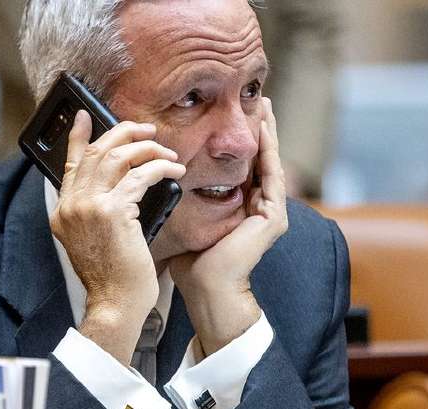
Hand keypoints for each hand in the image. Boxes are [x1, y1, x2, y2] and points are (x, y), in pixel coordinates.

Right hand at [51, 111, 186, 363]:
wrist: (115, 304)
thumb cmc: (113, 278)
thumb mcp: (95, 240)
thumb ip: (97, 212)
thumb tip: (121, 184)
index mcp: (63, 211)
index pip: (69, 163)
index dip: (77, 136)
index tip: (84, 116)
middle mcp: (71, 205)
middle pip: (95, 151)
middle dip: (123, 133)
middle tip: (146, 130)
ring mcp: (89, 207)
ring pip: (117, 156)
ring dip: (146, 148)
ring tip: (166, 151)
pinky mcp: (112, 211)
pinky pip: (139, 175)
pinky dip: (160, 167)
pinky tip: (175, 170)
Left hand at [170, 97, 287, 355]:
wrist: (206, 288)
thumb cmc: (191, 261)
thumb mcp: (183, 218)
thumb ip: (180, 196)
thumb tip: (154, 173)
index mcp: (241, 209)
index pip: (242, 167)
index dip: (240, 140)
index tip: (235, 114)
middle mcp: (260, 209)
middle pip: (260, 160)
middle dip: (260, 130)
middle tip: (259, 99)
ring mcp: (270, 214)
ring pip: (270, 163)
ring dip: (269, 134)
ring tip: (266, 107)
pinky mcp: (273, 218)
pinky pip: (272, 177)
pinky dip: (269, 152)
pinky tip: (265, 131)